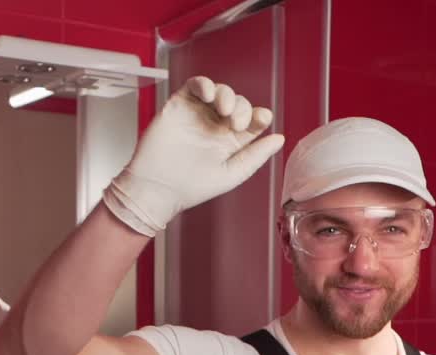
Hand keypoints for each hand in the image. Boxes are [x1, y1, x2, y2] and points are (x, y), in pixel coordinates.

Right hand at [103, 76, 284, 235]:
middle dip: (242, 108)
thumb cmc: (190, 188)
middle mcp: (215, 127)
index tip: (262, 119)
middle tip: (236, 122)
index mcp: (230, 142)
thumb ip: (256, 156)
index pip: (252, 121)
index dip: (259, 116)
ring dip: (227, 95)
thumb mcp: (232, 174)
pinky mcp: (179, 106)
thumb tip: (280, 139)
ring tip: (224, 109)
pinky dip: (204, 84)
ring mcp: (197, 115)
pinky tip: (209, 94)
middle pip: (238, 103)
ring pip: (219, 92)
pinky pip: (194, 86)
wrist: (156, 189)